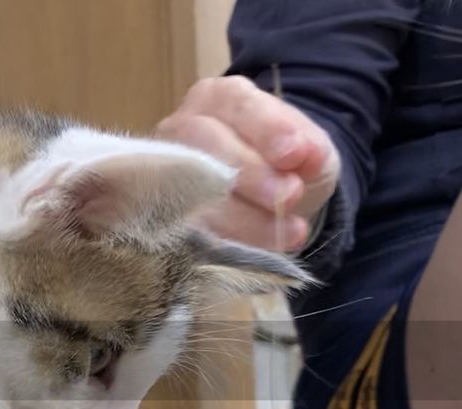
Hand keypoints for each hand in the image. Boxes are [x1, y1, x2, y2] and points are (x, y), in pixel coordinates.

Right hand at [156, 76, 339, 252]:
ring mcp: (166, 169)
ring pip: (192, 189)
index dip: (266, 129)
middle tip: (290, 197)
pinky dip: (231, 239)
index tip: (295, 154)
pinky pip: (190, 226)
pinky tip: (264, 247)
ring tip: (289, 232)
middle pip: (204, 143)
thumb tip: (304, 156)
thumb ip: (308, 147)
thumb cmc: (283, 160)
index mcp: (219, 98)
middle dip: (249, 173)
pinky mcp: (165, 212)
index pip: (237, 105)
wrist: (268, 194)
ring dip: (244, 216)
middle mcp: (182, 126)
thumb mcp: (308, 146)